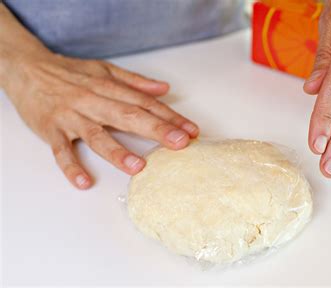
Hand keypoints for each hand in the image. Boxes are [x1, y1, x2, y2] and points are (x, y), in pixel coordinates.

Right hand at [2, 51, 198, 188]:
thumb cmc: (70, 72)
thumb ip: (135, 82)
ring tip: (138, 166)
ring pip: (97, 135)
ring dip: (118, 151)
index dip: (170, 117)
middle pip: (128, 116)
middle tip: (180, 143)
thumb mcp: (104, 71)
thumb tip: (164, 89)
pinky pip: (61, 151)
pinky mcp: (52, 130)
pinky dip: (71, 166)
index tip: (191, 130)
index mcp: (109, 88)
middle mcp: (93, 102)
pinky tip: (84, 181)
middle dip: (156, 130)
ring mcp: (72, 117)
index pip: (145, 103)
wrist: (27, 69)